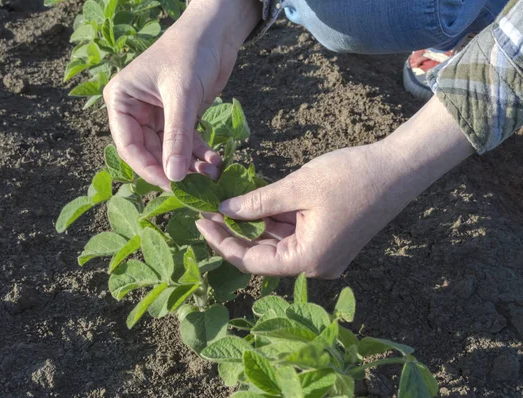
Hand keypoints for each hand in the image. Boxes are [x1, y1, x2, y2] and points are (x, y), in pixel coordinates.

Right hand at [103, 0, 259, 187]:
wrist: (215, 31)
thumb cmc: (190, 52)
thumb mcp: (182, 96)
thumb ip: (177, 137)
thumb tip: (173, 178)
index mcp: (121, 100)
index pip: (129, 146)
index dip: (149, 169)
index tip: (172, 186)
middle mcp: (135, 110)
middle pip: (149, 153)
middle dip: (174, 169)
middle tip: (197, 185)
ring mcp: (156, 115)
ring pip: (169, 151)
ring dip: (190, 164)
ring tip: (212, 172)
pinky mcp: (177, 116)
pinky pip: (184, 143)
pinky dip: (199, 154)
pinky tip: (215, 161)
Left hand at [196, 97, 474, 276]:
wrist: (399, 169)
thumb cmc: (350, 176)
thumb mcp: (296, 187)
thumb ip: (256, 202)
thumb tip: (223, 210)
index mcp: (307, 259)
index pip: (250, 261)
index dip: (222, 242)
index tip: (200, 221)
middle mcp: (315, 265)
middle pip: (262, 255)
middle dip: (235, 233)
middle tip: (208, 210)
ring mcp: (324, 255)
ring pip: (277, 244)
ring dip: (254, 225)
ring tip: (226, 204)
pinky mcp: (330, 242)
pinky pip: (293, 236)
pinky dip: (274, 221)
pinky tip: (256, 203)